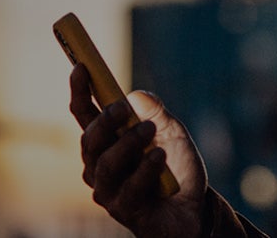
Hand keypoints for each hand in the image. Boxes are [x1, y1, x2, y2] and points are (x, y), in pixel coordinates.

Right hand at [70, 66, 208, 237]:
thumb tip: (136, 96)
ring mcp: (108, 190)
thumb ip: (156, 113)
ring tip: (150, 132)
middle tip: (123, 108)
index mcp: (107, 142)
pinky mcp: (123, 210)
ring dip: (127, 144)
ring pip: (105, 163)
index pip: (85, 115)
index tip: (82, 66)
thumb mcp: (173, 133)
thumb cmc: (177, 169)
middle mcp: (100, 164)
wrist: (195, 209)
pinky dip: (145, 170)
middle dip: (104, 120)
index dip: (80, 91)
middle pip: (89, 139)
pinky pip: (128, 188)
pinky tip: (160, 158)